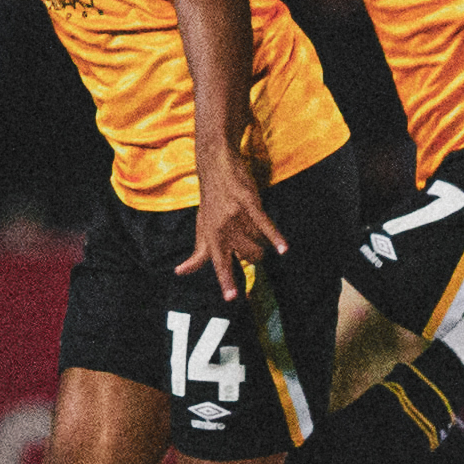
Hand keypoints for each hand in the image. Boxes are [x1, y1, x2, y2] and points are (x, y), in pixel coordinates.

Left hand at [175, 151, 287, 300]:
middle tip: (249, 240)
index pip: (219, 263)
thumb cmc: (211, 201)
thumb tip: (180, 272)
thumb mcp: (201, 228)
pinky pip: (265, 224)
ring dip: (262, 239)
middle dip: (255, 254)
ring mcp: (235, 215)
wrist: (215, 165)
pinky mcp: (249, 202)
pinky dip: (275, 237)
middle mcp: (221, 228)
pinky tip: (284, 249)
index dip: (226, 281)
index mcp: (210, 236)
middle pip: (249, 256)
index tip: (232, 297)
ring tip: (254, 226)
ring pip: (258, 241)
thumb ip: (197, 253)